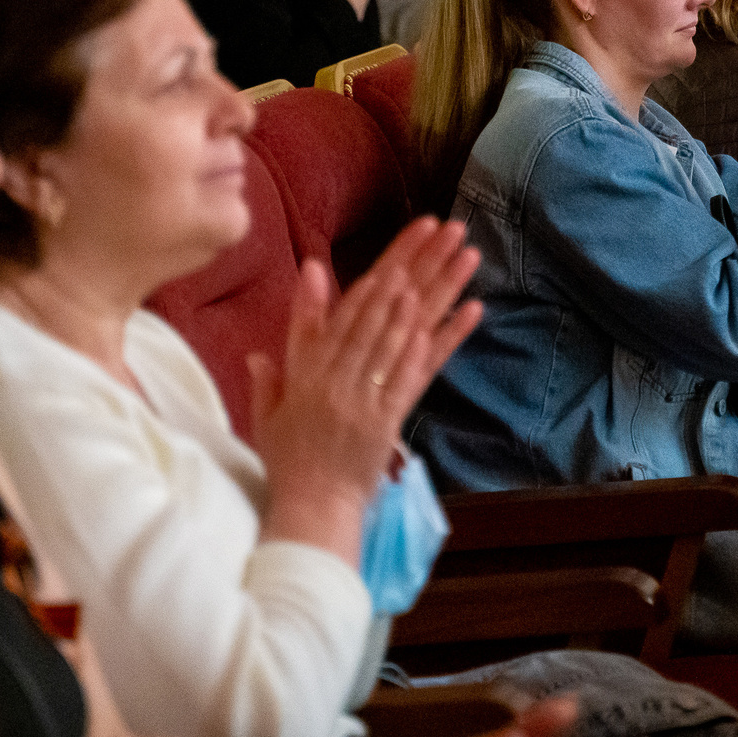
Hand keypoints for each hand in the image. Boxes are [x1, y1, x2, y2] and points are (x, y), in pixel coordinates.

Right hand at [251, 219, 481, 559]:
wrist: (310, 508)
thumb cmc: (289, 457)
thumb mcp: (271, 404)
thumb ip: (281, 356)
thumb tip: (286, 306)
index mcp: (308, 367)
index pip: (348, 308)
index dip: (381, 269)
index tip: (409, 237)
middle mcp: (338, 374)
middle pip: (383, 308)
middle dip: (418, 263)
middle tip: (447, 228)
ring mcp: (367, 395)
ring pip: (406, 331)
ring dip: (439, 290)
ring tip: (464, 256)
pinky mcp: (390, 417)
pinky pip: (420, 372)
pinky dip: (443, 340)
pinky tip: (466, 310)